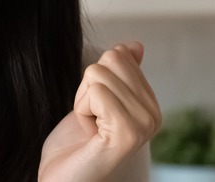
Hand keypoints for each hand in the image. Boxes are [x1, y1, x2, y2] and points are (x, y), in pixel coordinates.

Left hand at [38, 42, 160, 181]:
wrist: (61, 180)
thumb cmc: (73, 144)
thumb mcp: (93, 100)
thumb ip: (116, 75)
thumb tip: (133, 45)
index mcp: (150, 105)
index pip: (119, 55)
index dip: (93, 80)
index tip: (95, 110)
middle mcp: (154, 115)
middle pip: (110, 60)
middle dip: (87, 87)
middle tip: (91, 119)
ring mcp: (144, 124)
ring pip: (99, 73)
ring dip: (82, 101)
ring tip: (90, 128)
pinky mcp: (128, 133)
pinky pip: (98, 92)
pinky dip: (82, 110)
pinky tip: (91, 133)